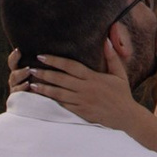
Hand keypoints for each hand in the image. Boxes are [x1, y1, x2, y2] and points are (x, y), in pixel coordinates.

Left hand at [12, 49, 147, 140]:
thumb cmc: (122, 93)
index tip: (42, 56)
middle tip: (31, 69)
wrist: (126, 116)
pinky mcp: (81, 112)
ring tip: (31, 84)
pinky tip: (43, 98)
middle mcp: (85, 89)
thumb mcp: (119, 73)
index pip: (70, 66)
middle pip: (60, 80)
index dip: (55, 60)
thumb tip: (106, 40)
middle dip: (44, 74)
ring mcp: (82, 102)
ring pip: (59, 94)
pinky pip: (63, 106)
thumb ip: (111, 56)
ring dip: (44, 89)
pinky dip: (52, 101)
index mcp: (93, 77)